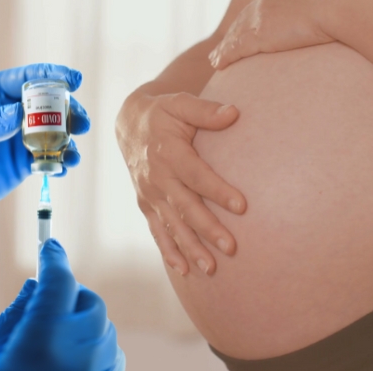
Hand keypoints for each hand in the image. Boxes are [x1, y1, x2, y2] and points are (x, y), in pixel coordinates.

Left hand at [0, 64, 90, 239]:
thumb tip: (17, 113)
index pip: (26, 79)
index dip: (52, 76)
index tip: (74, 80)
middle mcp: (11, 112)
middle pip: (50, 103)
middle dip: (70, 110)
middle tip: (82, 124)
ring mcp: (22, 136)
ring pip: (57, 129)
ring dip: (71, 139)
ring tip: (72, 155)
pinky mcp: (28, 160)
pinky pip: (53, 156)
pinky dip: (62, 161)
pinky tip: (62, 169)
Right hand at [0, 239, 124, 370]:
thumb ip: (12, 315)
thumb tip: (34, 288)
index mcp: (44, 335)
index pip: (59, 278)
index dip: (53, 258)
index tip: (49, 245)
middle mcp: (80, 347)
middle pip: (85, 299)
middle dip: (67, 297)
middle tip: (44, 309)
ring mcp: (100, 366)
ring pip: (99, 324)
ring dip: (79, 324)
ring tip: (50, 349)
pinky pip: (108, 349)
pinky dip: (92, 347)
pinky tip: (67, 365)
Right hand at [116, 91, 245, 275]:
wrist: (130, 124)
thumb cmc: (163, 113)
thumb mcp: (181, 103)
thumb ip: (206, 111)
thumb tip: (234, 113)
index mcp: (168, 152)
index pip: (197, 175)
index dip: (218, 191)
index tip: (242, 206)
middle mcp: (157, 177)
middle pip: (186, 207)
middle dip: (208, 229)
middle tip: (231, 247)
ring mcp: (150, 194)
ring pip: (173, 225)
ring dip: (191, 248)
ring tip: (212, 268)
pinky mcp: (146, 205)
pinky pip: (158, 231)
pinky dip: (170, 252)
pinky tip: (184, 270)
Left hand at [208, 0, 349, 69]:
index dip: (265, 8)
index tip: (261, 17)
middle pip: (250, 13)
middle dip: (242, 25)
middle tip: (232, 37)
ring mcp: (262, 14)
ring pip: (239, 31)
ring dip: (228, 44)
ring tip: (218, 55)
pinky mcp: (259, 35)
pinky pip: (236, 47)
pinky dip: (226, 55)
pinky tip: (218, 63)